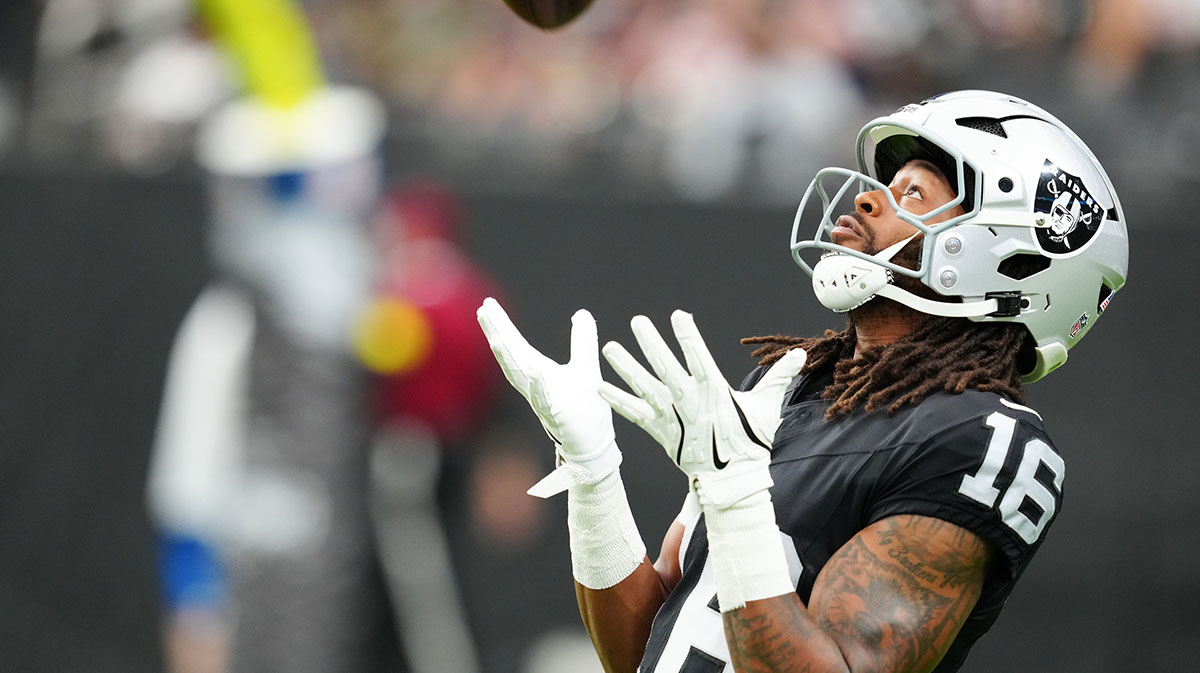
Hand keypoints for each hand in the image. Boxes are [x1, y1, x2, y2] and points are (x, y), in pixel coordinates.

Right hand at [476, 297, 619, 496]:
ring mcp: (543, 401)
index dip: (502, 325)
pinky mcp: (557, 416)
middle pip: (511, 356)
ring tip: (498, 338)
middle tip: (483, 311)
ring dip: (508, 359)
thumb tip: (581, 313)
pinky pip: (545, 400)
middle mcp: (534, 385)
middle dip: (497, 333)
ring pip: (520, 378)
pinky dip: (538, 386)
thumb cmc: (586, 408)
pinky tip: (535, 371)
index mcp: (539, 371)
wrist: (594, 443)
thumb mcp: (586, 365)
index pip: (516, 344)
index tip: (488, 305)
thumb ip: (583, 339)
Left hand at [598, 311, 806, 507]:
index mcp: (714, 391)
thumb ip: (778, 378)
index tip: (678, 315)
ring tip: (609, 348)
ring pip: (645, 387)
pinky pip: (635, 414)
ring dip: (626, 368)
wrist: (733, 481)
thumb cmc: (750, 442)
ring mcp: (672, 417)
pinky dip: (617, 401)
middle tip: (637, 322)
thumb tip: (798, 355)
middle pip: (666, 367)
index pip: (700, 357)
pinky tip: (600, 387)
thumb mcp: (766, 407)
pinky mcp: (660, 432)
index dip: (689, 336)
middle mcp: (689, 401)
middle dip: (651, 344)